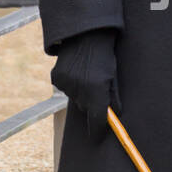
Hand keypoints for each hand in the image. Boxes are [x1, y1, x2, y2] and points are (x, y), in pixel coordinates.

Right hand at [50, 27, 120, 143]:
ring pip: (75, 98)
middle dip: (91, 103)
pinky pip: (65, 89)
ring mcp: (66, 84)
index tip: (98, 137)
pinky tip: (75, 71)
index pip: (97, 119)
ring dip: (81, 92)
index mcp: (97, 90)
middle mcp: (80, 90)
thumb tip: (115, 116)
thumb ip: (114, 98)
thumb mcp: (113, 76)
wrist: (84, 34)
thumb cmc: (104, 55)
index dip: (98, 130)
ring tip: (85, 74)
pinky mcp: (56, 78)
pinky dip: (70, 84)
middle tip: (96, 87)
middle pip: (86, 108)